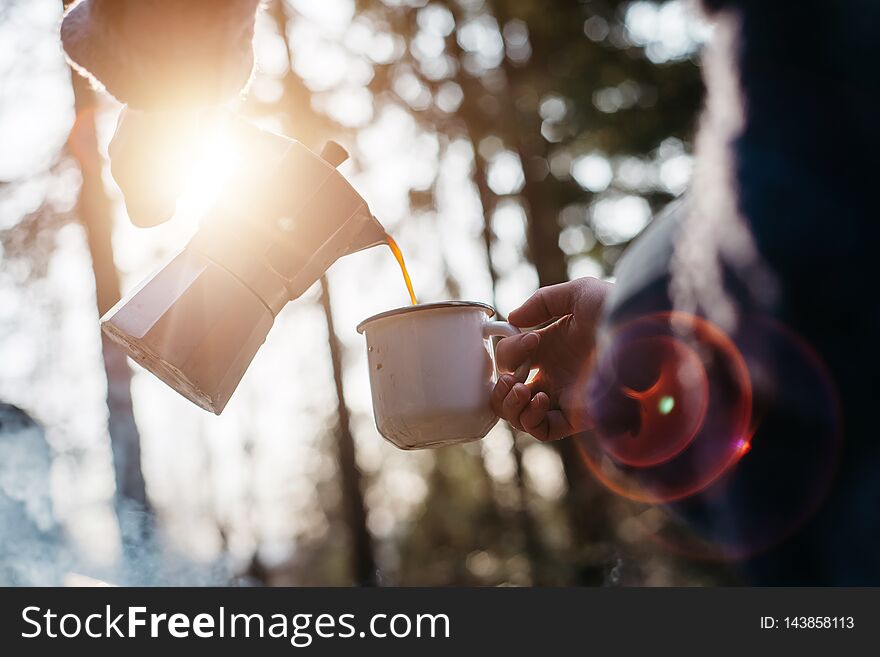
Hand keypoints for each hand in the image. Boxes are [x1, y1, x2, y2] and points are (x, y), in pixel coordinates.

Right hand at [491, 277, 611, 440]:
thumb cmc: (617, 309)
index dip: (512, 350)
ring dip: (509, 405)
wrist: (644, 334)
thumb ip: (542, 302)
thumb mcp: (578, 293)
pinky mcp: (576, 416)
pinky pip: (542, 431)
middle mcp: (555, 374)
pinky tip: (539, 398)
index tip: (533, 338)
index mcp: (552, 347)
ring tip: (522, 389)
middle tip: (514, 377)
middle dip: (501, 386)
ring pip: (521, 417)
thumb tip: (512, 321)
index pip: (513, 359)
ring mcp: (564, 397)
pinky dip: (530, 419)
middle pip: (511, 392)